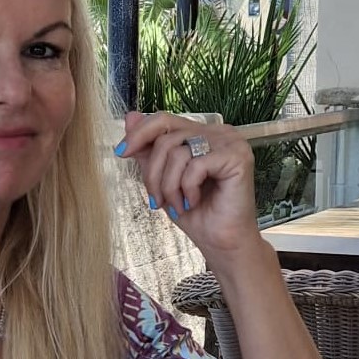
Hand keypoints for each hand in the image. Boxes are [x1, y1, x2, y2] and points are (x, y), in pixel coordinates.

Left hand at [114, 111, 260, 262]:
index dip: (138, 134)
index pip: (163, 120)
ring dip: (169, 185)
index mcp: (202, 133)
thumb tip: (130, 116)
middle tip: (156, 200)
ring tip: (176, 204)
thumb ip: (148, 149)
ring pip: (178, 152)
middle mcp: (219, 132)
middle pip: (166, 137)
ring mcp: (231, 142)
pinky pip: (195, 165)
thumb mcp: (161, 178)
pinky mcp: (238, 157)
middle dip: (153, 172)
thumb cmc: (194, 212)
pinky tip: (193, 202)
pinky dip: (187, 188)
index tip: (120, 153)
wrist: (220, 242)